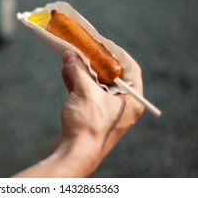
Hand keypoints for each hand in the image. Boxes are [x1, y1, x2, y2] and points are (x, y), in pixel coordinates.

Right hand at [53, 50, 143, 174]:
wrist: (74, 154)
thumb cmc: (88, 124)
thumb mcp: (85, 91)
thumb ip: (79, 70)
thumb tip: (70, 54)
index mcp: (131, 100)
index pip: (131, 69)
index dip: (117, 54)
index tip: (104, 44)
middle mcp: (122, 106)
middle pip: (111, 76)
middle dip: (95, 61)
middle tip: (85, 48)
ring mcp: (106, 111)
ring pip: (96, 84)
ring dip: (83, 71)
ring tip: (70, 57)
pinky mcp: (92, 116)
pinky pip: (86, 94)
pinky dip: (77, 82)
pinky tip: (66, 71)